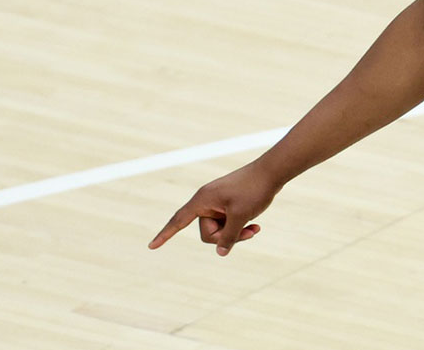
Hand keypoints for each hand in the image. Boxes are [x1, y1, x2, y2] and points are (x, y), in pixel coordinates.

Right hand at [148, 161, 281, 255]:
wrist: (272, 172)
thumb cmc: (254, 190)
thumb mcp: (240, 216)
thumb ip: (229, 237)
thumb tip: (221, 252)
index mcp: (202, 200)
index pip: (178, 221)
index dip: (165, 235)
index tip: (151, 247)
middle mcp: (207, 201)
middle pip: (207, 232)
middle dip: (225, 236)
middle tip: (246, 231)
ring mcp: (219, 203)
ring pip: (221, 230)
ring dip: (236, 233)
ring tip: (254, 228)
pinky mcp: (230, 204)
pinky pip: (229, 223)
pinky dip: (241, 227)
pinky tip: (256, 226)